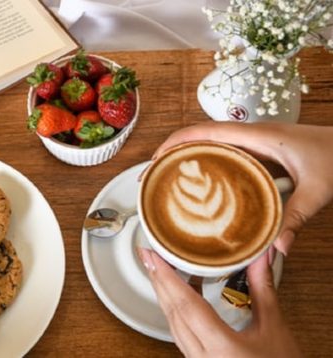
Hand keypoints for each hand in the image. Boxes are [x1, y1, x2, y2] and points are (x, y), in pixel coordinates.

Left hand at [138, 248, 301, 356]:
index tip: (155, 257)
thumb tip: (259, 258)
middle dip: (158, 282)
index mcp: (221, 348)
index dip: (167, 278)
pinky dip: (175, 312)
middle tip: (149, 256)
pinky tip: (178, 298)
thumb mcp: (275, 330)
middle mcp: (203, 357)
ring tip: (160, 271)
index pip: (186, 306)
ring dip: (164, 296)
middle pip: (173, 313)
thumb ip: (263, 291)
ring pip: (173, 325)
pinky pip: (180, 335)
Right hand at [152, 122, 332, 254]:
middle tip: (152, 177)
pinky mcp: (257, 151)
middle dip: (170, 152)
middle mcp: (250, 135)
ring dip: (184, 157)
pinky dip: (203, 164)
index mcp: (257, 136)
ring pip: (208, 143)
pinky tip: (200, 186)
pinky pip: (222, 153)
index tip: (155, 161)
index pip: (204, 132)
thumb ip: (296, 217)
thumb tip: (276, 249)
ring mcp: (252, 142)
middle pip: (198, 136)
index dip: (174, 143)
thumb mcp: (318, 189)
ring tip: (167, 181)